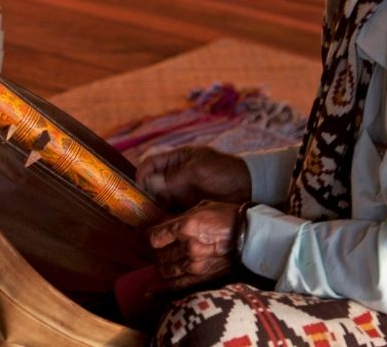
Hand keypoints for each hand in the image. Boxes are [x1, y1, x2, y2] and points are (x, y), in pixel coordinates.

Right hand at [135, 146, 250, 211]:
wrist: (249, 188)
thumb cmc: (224, 172)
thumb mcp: (198, 170)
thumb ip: (173, 177)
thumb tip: (149, 183)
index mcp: (177, 159)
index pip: (151, 163)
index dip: (141, 174)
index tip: (137, 188)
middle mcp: (176, 175)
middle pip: (152, 184)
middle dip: (144, 195)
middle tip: (137, 209)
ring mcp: (182, 192)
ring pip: (159, 200)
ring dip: (152, 209)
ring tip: (146, 221)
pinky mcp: (188, 207)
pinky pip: (171, 212)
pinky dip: (164, 218)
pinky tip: (161, 226)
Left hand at [147, 200, 239, 290]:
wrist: (252, 236)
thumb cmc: (229, 217)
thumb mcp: (204, 207)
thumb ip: (183, 216)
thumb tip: (166, 221)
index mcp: (186, 226)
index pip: (154, 237)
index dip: (150, 236)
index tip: (152, 235)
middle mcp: (188, 247)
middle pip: (158, 254)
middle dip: (159, 251)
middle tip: (164, 247)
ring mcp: (194, 265)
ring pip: (165, 270)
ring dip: (164, 266)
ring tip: (170, 261)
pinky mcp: (202, 278)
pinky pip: (176, 287)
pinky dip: (161, 291)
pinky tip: (149, 293)